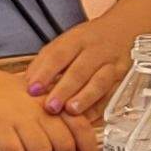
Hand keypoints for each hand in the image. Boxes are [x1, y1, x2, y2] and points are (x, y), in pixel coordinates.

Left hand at [22, 20, 139, 120]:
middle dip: (64, 89)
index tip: (32, 89)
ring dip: (85, 97)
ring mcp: (112, 64)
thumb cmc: (87, 42)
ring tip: (71, 111)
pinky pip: (112, 95)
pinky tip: (87, 119)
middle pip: (80, 70)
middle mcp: (96, 51)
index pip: (59, 54)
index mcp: (77, 40)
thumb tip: (26, 84)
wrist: (124, 30)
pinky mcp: (123, 79)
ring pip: (100, 81)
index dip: (45, 72)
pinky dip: (100, 108)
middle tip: (50, 107)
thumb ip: (45, 62)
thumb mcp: (65, 42)